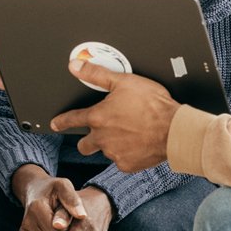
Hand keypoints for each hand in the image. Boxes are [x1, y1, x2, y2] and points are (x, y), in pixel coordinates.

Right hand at [16, 170, 83, 230]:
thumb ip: (73, 200)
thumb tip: (82, 216)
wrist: (35, 190)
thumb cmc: (53, 189)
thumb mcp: (64, 186)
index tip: (70, 218)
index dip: (68, 229)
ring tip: (61, 227)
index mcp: (36, 209)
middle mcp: (26, 223)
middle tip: (68, 225)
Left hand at [50, 62, 177, 171]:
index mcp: (98, 117)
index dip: (62, 121)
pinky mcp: (127, 164)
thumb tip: (76, 66)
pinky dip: (127, 153)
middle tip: (102, 132)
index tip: (55, 124)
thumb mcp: (124, 81)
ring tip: (129, 134)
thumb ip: (96, 74)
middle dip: (88, 140)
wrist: (174, 129)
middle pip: (84, 144)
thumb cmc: (153, 105)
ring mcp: (114, 153)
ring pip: (105, 151)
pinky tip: (138, 143)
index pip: (72, 119)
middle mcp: (102, 138)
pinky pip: (121, 160)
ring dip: (111, 144)